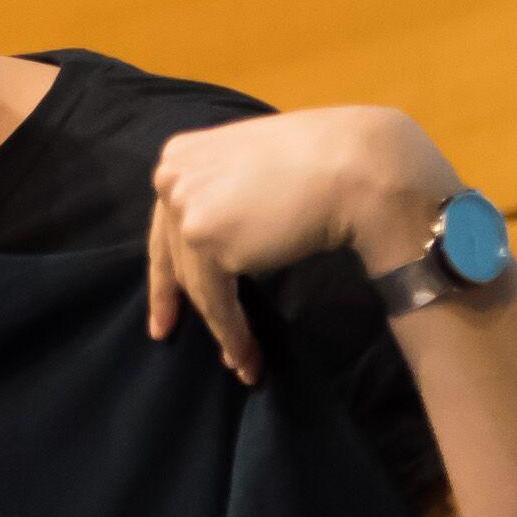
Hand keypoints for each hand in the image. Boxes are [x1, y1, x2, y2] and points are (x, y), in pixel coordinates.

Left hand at [142, 104, 458, 382]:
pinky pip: (216, 302)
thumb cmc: (320, 161)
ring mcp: (185, 207)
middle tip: (203, 344)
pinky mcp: (206, 239)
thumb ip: (222, 195)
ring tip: (242, 362)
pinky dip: (232, 334)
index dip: (166, 276)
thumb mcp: (250, 169)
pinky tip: (246, 358)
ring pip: (197, 286)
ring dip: (222, 329)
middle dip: (194, 306)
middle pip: (179, 258)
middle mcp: (171, 176)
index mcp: (179, 155)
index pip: (166, 226)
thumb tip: (214, 239)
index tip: (164, 316)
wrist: (353, 166)